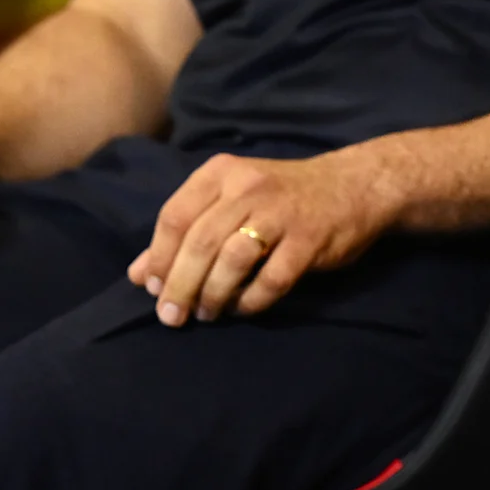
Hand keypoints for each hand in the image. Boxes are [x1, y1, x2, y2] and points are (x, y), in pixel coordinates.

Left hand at [128, 150, 402, 326]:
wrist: (353, 186)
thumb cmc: (279, 197)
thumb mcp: (228, 201)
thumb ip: (184, 233)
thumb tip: (137, 275)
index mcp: (221, 173)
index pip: (175, 216)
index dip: (158, 257)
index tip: (151, 289)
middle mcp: (248, 186)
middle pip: (200, 241)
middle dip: (180, 284)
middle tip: (172, 316)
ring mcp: (280, 212)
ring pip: (232, 259)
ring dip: (213, 294)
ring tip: (207, 314)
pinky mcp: (309, 239)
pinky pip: (272, 278)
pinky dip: (252, 301)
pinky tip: (243, 309)